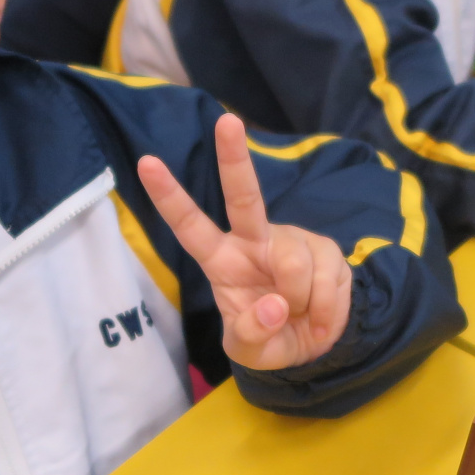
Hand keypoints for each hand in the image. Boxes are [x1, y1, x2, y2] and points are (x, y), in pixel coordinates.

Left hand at [138, 113, 352, 370]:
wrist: (315, 345)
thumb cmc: (269, 338)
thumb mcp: (249, 353)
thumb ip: (251, 335)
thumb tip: (275, 305)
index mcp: (222, 260)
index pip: (191, 226)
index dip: (169, 197)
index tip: (146, 163)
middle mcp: (255, 240)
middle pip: (245, 196)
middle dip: (235, 158)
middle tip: (228, 122)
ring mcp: (293, 241)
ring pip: (293, 262)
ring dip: (301, 302)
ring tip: (302, 319)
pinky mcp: (327, 250)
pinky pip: (328, 278)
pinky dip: (326, 310)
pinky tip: (320, 318)